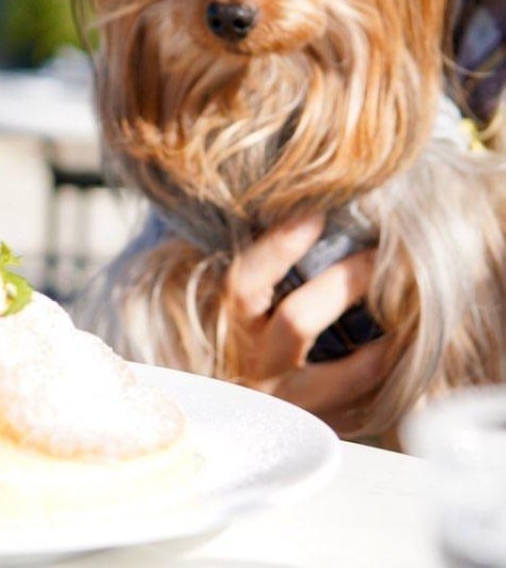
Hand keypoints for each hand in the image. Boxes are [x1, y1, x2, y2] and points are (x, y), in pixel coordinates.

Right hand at [224, 214, 391, 435]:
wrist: (233, 425)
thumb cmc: (240, 346)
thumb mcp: (234, 311)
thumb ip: (255, 275)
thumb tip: (297, 219)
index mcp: (232, 329)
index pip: (246, 281)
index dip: (279, 247)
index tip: (315, 215)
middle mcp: (255, 367)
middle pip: (298, 320)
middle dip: (345, 281)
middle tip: (378, 254)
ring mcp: (291, 403)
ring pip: (348, 373)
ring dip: (385, 339)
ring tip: (410, 309)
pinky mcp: (323, 426)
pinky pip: (368, 402)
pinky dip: (389, 372)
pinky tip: (400, 347)